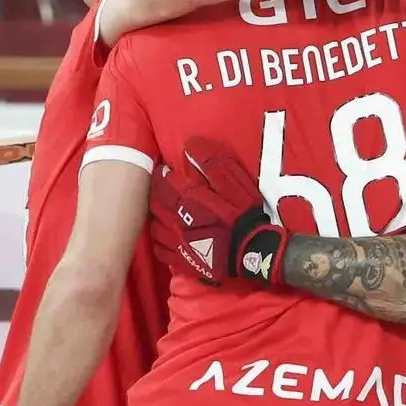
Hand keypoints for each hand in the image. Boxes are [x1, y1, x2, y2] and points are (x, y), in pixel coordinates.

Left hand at [149, 142, 287, 285]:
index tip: (165, 170)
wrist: (251, 253)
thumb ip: (211, 163)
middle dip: (156, 195)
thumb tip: (191, 144)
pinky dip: (160, 242)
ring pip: (154, 226)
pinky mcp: (181, 261)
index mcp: (186, 199)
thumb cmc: (243, 215)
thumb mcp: (233, 183)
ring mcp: (176, 242)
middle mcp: (175, 220)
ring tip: (164, 213)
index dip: (161, 174)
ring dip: (156, 217)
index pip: (162, 182)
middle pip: (155, 204)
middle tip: (163, 190)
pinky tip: (166, 238)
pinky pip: (160, 250)